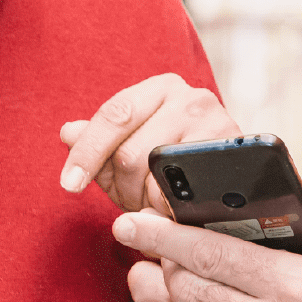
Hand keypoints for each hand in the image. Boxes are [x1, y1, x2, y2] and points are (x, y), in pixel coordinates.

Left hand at [59, 73, 239, 211]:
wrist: (233, 180)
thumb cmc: (171, 167)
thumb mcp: (129, 152)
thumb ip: (96, 144)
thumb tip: (68, 132)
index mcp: (159, 89)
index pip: (114, 115)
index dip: (87, 153)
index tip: (68, 185)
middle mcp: (190, 97)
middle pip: (131, 152)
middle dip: (123, 188)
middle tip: (130, 202)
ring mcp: (216, 123)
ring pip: (157, 176)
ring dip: (146, 201)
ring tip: (152, 205)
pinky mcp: (233, 153)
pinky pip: (186, 193)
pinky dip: (170, 209)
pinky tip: (170, 212)